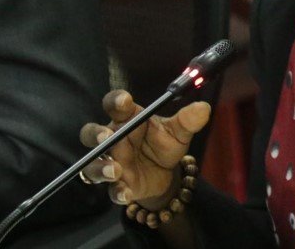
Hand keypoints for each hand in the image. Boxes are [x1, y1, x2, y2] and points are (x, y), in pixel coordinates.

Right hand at [79, 89, 210, 208]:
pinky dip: (118, 193)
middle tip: (106, 138)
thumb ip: (189, 120)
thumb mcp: (179, 131)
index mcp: (127, 119)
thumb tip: (203, 108)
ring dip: (101, 168)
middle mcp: (114, 140)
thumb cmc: (165, 144)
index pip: (115, 104)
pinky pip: (112, 191)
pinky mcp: (119, 185)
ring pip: (93, 165)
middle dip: (96, 135)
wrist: (169, 173)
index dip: (116, 100)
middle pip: (91, 133)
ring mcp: (112, 163)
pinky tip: (127, 194)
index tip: (125, 101)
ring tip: (115, 171)